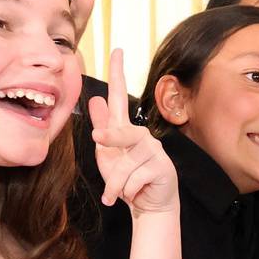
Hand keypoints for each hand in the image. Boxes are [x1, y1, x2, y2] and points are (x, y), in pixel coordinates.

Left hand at [89, 50, 175, 215]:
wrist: (147, 206)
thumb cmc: (126, 179)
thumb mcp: (107, 154)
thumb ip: (103, 128)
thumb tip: (96, 99)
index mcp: (125, 129)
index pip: (121, 96)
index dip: (118, 73)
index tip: (116, 51)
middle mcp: (142, 135)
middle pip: (122, 132)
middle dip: (109, 138)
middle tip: (98, 139)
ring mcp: (155, 150)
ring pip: (124, 165)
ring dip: (116, 184)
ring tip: (117, 194)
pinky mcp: (163, 167)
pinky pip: (134, 179)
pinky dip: (127, 192)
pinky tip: (134, 194)